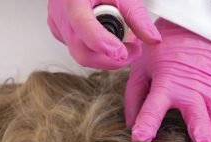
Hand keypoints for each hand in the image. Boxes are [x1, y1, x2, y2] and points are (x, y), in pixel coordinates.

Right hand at [47, 0, 161, 69]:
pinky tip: (108, 41)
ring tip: (124, 45)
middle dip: (111, 60)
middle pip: (83, 52)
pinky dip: (96, 51)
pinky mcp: (59, 32)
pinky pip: (78, 50)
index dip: (102, 43)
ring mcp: (57, 24)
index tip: (121, 52)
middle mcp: (61, 13)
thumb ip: (138, 17)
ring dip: (106, 57)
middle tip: (134, 52)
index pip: (83, 26)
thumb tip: (153, 40)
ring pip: (81, 55)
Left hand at [125, 19, 210, 141]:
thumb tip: (131, 127)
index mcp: (166, 83)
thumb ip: (135, 97)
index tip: (140, 140)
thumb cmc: (164, 49)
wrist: (195, 23)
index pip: (153, 107)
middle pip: (199, 118)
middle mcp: (192, 89)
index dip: (146, 123)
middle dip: (204, 141)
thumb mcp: (141, 67)